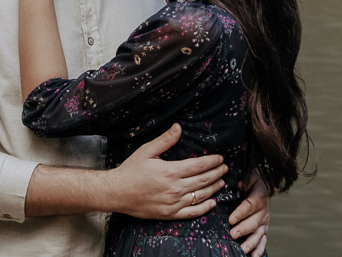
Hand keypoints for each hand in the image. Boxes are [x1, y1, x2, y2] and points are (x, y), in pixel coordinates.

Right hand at [107, 124, 226, 219]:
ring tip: (221, 182)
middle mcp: (174, 188)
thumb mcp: (147, 150)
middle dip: (217, 173)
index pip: (199, 165)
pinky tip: (212, 203)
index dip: (212, 162)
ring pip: (200, 196)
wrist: (116, 192)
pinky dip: (204, 208)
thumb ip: (165, 140)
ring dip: (214, 188)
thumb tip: (179, 127)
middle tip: (225, 168)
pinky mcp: (169, 214)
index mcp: (171, 171)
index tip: (220, 158)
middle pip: (203, 180)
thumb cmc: (131, 170)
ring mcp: (173, 203)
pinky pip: (191, 212)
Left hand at [229, 175, 269, 255]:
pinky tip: (253, 256)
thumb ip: (241, 179)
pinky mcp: (263, 229)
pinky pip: (263, 240)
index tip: (231, 220)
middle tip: (233, 234)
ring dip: (251, 242)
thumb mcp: (247, 175)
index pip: (251, 205)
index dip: (241, 213)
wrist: (259, 183)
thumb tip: (234, 182)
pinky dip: (259, 249)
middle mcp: (264, 210)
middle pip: (254, 221)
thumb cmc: (249, 178)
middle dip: (243, 229)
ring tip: (242, 249)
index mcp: (259, 195)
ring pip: (259, 233)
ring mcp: (264, 221)